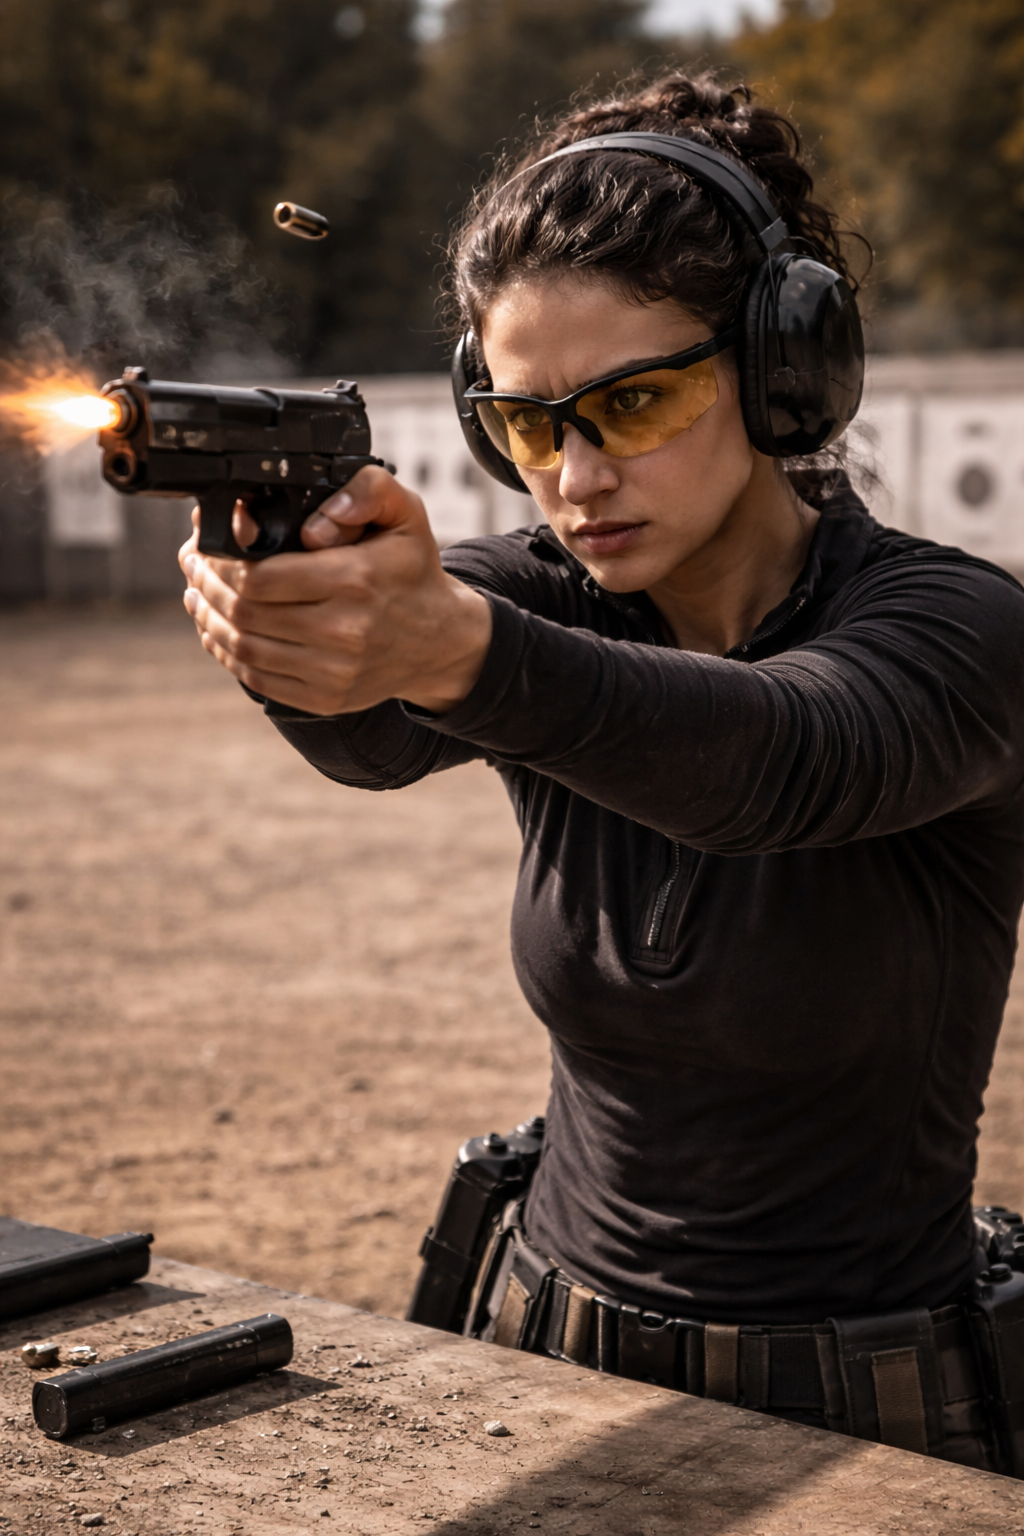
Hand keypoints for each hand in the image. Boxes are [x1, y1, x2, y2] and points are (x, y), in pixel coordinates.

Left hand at [177, 470, 492, 714]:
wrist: (439, 642)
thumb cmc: (411, 571)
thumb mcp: (405, 514)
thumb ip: (367, 490)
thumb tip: (314, 520)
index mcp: (355, 581)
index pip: (260, 576)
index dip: (220, 560)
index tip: (206, 543)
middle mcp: (344, 632)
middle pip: (244, 610)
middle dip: (205, 584)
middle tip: (192, 563)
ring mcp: (333, 672)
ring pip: (243, 646)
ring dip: (207, 618)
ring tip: (196, 593)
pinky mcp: (324, 698)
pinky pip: (257, 678)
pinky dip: (226, 653)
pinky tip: (216, 629)